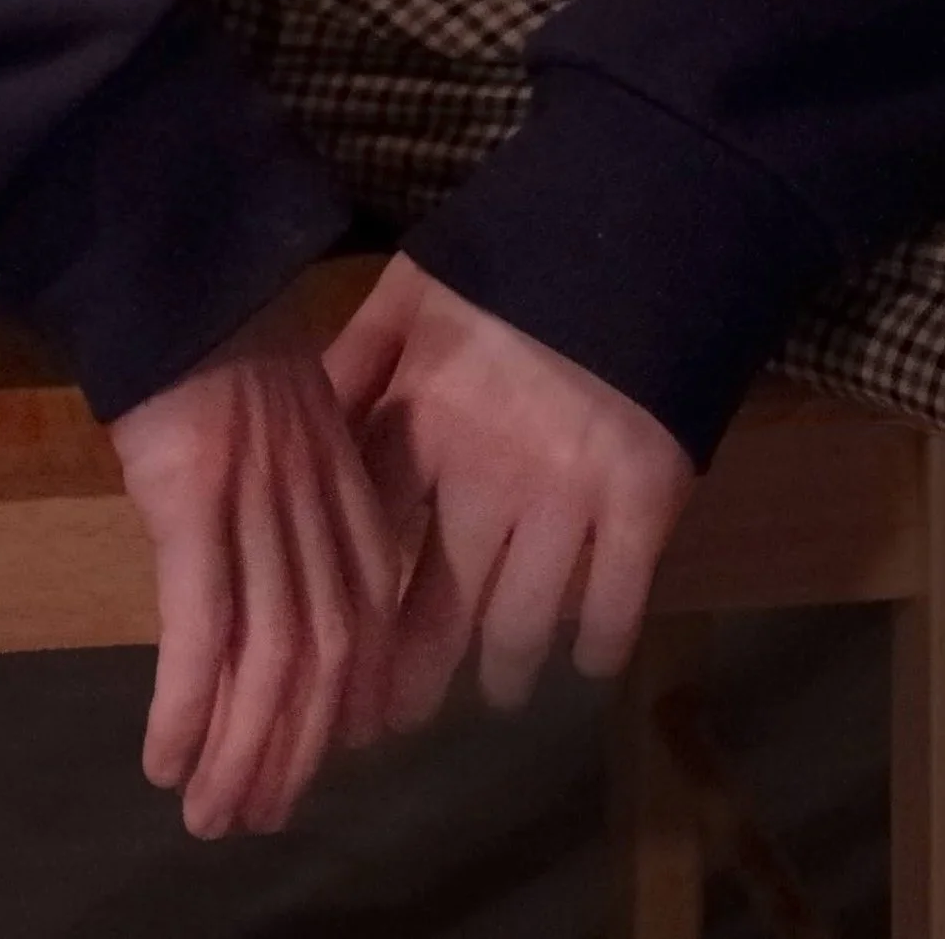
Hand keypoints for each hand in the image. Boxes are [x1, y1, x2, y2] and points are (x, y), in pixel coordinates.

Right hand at [106, 288, 403, 839]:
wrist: (178, 271)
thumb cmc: (216, 339)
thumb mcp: (286, 418)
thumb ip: (300, 492)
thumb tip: (276, 573)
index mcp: (345, 484)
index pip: (367, 618)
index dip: (351, 700)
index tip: (324, 757)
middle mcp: (315, 507)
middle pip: (325, 660)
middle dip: (294, 752)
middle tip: (257, 817)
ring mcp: (260, 509)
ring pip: (269, 663)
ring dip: (242, 753)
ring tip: (211, 813)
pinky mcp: (197, 506)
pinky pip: (202, 631)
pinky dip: (189, 706)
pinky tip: (168, 757)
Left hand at [323, 254, 695, 730]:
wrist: (635, 224)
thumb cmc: (514, 257)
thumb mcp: (416, 291)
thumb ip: (358, 359)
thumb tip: (301, 422)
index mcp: (424, 418)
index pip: (368, 544)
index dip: (346, 610)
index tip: (330, 659)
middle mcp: (487, 473)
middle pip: (436, 609)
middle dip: (410, 677)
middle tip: (391, 721)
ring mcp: (568, 496)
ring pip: (522, 625)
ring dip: (502, 669)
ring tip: (493, 690)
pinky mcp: (643, 503)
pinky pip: (614, 606)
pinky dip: (596, 642)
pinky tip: (583, 660)